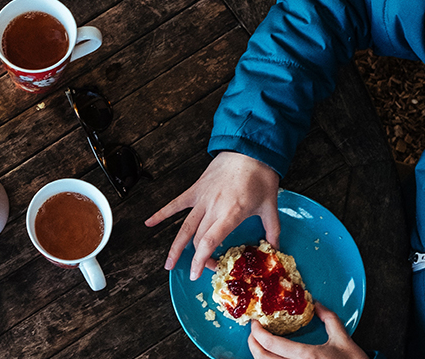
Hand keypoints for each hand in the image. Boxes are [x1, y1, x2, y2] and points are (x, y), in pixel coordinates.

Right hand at [144, 152, 279, 279]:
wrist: (249, 149)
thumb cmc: (260, 176)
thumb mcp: (270, 206)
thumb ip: (272, 230)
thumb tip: (275, 249)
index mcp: (230, 213)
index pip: (209, 241)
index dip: (202, 260)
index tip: (199, 274)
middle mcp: (212, 207)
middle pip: (197, 239)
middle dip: (198, 258)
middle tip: (202, 270)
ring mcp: (202, 198)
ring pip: (184, 227)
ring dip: (175, 247)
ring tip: (168, 264)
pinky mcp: (196, 190)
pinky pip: (176, 204)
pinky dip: (161, 213)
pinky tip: (149, 223)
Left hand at [249, 303, 368, 358]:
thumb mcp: (344, 340)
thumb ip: (329, 319)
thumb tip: (317, 304)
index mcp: (308, 357)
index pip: (271, 344)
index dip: (257, 332)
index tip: (255, 324)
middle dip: (252, 344)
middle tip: (253, 334)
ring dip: (259, 356)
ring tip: (260, 346)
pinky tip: (271, 357)